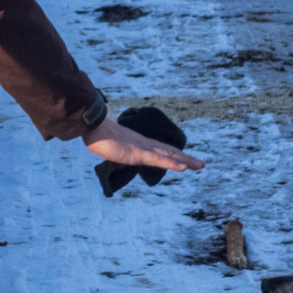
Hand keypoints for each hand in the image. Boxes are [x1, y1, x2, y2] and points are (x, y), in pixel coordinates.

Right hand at [83, 117, 204, 172]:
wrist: (91, 125)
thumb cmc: (96, 133)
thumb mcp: (108, 144)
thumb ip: (113, 146)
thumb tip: (109, 147)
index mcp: (139, 143)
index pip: (161, 150)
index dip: (174, 155)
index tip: (185, 160)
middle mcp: (144, 144)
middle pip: (170, 152)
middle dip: (186, 158)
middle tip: (201, 164)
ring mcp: (143, 148)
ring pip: (169, 155)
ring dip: (186, 161)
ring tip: (200, 165)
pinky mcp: (138, 153)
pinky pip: (159, 160)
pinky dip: (173, 163)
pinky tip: (184, 167)